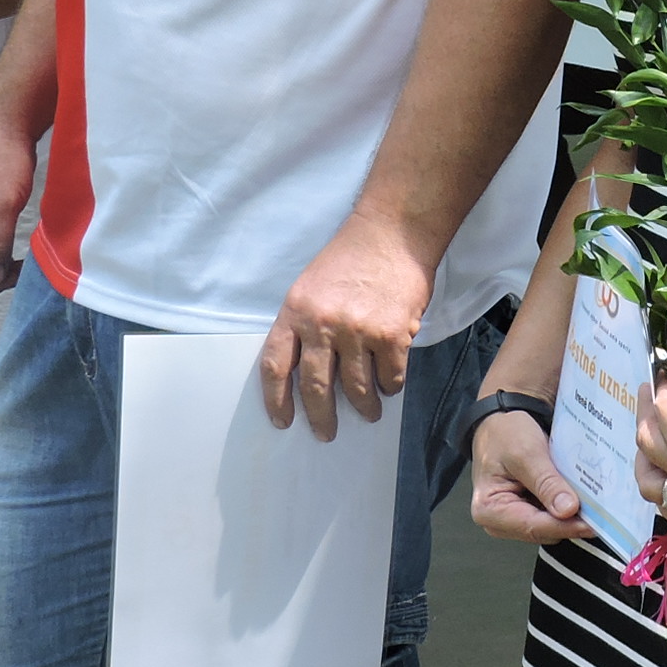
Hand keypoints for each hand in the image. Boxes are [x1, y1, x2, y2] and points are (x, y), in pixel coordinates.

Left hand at [260, 218, 433, 439]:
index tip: (282, 421)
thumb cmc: (349, 259)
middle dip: (321, 417)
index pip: (275, 365)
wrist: (392, 234)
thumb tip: (306, 372)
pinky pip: (389, 376)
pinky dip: (390, 386)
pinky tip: (389, 386)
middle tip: (326, 432)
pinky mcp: (390, 335)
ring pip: (356, 388)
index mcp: (294, 312)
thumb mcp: (310, 287)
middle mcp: (322, 324)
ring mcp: (357, 331)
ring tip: (368, 413)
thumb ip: (303, 325)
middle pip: (315, 386)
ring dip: (364, 407)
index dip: (276, 399)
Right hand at [468, 406, 588, 543]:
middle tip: (601, 510)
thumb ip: (547, 483)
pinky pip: (552, 518)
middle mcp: (498, 521)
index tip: (593, 522)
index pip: (533, 527)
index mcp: (489, 509)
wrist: (502, 423)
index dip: (566, 526)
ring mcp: (513, 520)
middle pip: (544, 531)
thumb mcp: (526, 453)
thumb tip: (567, 510)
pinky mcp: (527, 514)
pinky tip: (580, 498)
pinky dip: (566, 509)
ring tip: (593, 502)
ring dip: (571, 516)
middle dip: (571, 521)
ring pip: (551, 527)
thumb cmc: (505, 434)